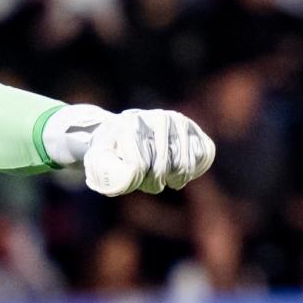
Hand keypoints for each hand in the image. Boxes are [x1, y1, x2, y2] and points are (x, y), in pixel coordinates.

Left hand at [45, 105, 215, 196]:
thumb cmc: (112, 147)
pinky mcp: (193, 128)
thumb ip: (103, 168)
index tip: (137, 181)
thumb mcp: (98, 156)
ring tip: (168, 181)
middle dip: (156, 182)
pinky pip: (204, 154)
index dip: (138, 181)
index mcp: (131, 124)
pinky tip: (183, 174)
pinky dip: (196, 169)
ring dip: (176, 179)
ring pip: (183, 165)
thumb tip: (127, 177)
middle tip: (152, 184)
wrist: (129, 127)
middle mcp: (158, 118)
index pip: (139, 166)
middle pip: (162, 167)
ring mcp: (178, 121)